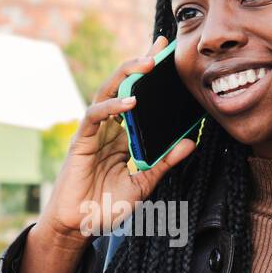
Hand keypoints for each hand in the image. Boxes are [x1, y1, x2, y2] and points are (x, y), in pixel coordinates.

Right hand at [38, 34, 196, 249]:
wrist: (80, 227)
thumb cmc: (107, 206)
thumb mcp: (144, 184)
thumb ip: (164, 162)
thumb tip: (191, 142)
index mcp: (124, 135)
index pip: (138, 98)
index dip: (150, 76)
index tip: (168, 53)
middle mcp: (109, 128)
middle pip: (123, 86)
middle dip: (139, 63)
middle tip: (160, 45)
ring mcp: (94, 132)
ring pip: (108, 93)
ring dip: (127, 76)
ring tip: (147, 64)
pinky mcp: (82, 141)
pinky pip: (95, 116)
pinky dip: (112, 107)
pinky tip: (130, 102)